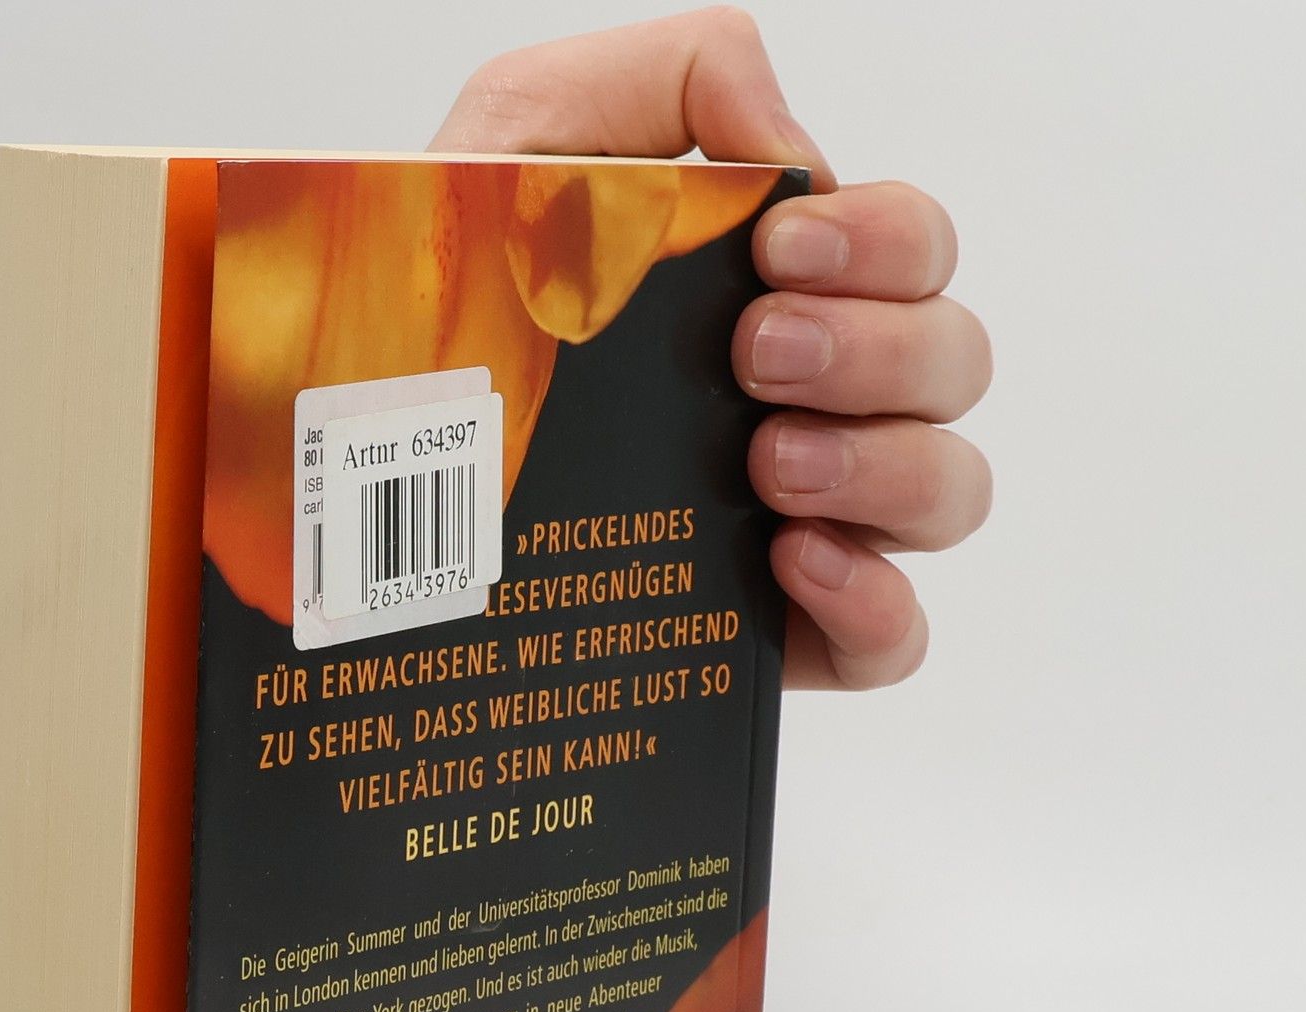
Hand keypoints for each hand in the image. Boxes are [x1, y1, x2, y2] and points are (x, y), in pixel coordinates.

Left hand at [433, 8, 991, 690]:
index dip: (884, 242)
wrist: (354, 457)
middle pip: (951, 364)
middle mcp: (805, 399)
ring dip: (886, 465)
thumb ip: (673, 77)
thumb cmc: (442, 301)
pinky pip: (891, 641)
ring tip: (767, 461)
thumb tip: (788, 146)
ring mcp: (796, 519)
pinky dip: (878, 604)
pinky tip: (795, 564)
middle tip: (757, 354)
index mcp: (771, 287)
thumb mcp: (526, 135)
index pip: (912, 249)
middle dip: (879, 348)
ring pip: (946, 493)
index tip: (779, 251)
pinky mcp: (766, 634)